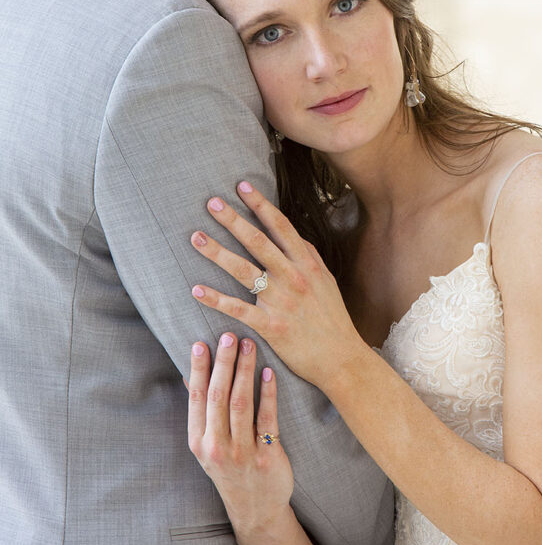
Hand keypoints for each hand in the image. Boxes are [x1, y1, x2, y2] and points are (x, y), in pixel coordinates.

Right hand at [187, 333, 293, 533]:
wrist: (256, 510)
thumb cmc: (231, 471)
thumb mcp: (207, 447)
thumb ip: (201, 414)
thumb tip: (189, 376)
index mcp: (199, 443)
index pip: (196, 399)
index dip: (198, 370)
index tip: (200, 343)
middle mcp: (216, 447)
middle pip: (218, 397)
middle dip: (223, 363)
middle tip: (228, 336)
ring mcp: (241, 453)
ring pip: (241, 403)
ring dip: (244, 371)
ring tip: (248, 345)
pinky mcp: (266, 456)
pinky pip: (267, 419)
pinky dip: (267, 393)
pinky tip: (268, 373)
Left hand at [189, 181, 364, 388]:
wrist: (341, 358)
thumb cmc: (333, 319)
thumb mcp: (327, 280)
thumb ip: (309, 257)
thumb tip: (293, 236)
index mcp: (307, 263)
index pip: (281, 226)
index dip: (260, 204)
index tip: (241, 186)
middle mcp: (293, 277)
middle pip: (258, 242)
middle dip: (233, 220)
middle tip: (211, 202)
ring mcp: (281, 301)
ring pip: (243, 270)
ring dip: (217, 252)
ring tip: (196, 237)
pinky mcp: (270, 326)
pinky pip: (237, 308)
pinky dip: (215, 299)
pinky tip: (196, 290)